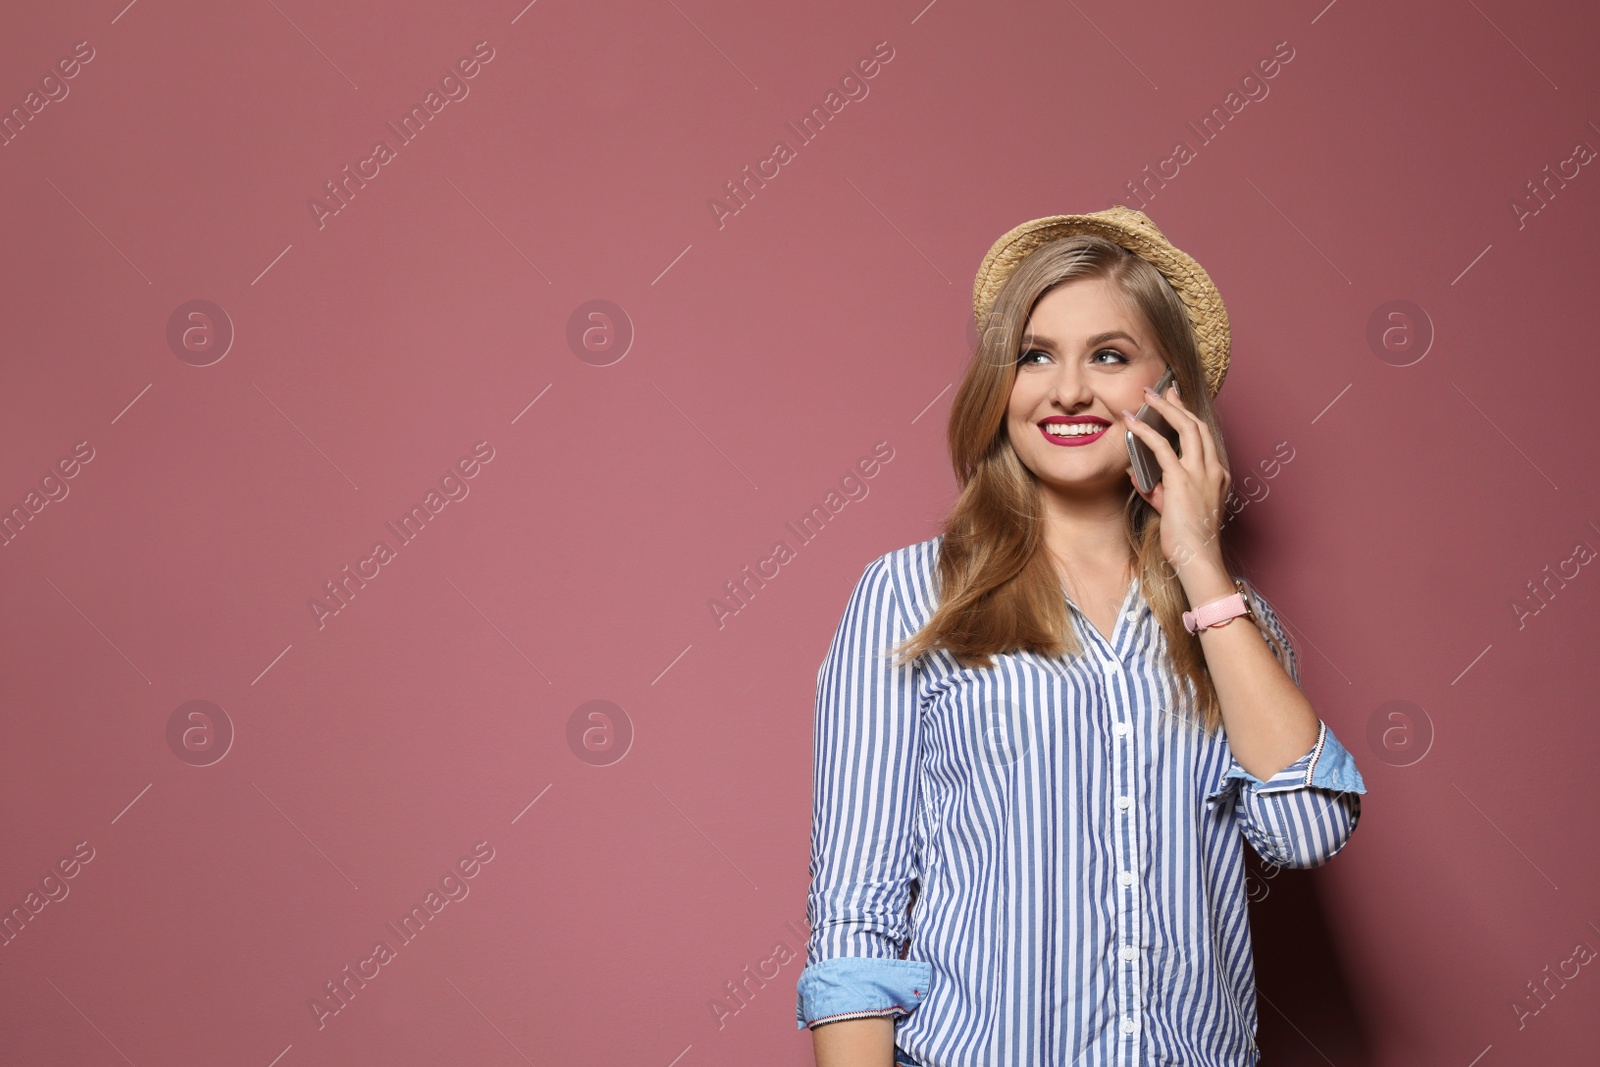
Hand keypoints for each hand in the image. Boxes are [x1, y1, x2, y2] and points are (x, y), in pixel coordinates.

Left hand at [1121, 381, 1230, 578]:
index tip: (1176, 402)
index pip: (1203, 438)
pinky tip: (1132, 423)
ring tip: (1147, 396)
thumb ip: (1157, 490)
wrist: (1198, 559)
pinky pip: (1162, 448)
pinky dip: (1146, 432)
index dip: (1189, 417)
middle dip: (1179, 404)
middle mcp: (1213, 470)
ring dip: (1164, 409)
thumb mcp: (1172, 509)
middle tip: (1163, 388)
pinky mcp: (1182, 481)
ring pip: (1186, 428)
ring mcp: (1201, 474)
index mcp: (1216, 476)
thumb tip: (1136, 475)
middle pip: (1197, 425)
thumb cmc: (1187, 540)